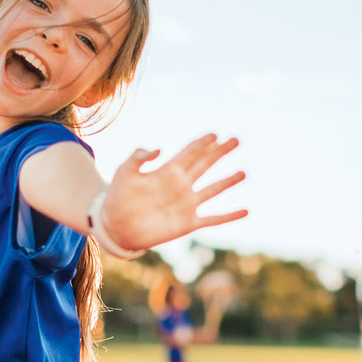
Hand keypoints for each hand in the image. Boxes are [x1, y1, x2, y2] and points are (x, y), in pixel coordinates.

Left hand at [101, 134, 246, 250]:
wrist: (116, 227)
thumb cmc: (117, 197)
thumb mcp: (124, 172)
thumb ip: (138, 157)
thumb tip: (159, 149)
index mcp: (167, 171)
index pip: (189, 153)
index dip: (202, 143)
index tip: (215, 134)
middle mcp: (181, 186)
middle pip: (205, 165)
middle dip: (220, 152)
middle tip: (236, 140)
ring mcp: (186, 204)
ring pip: (212, 190)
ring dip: (228, 181)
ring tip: (243, 172)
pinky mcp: (188, 223)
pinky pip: (213, 219)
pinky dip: (229, 216)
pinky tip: (245, 211)